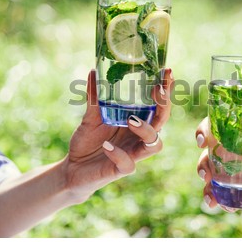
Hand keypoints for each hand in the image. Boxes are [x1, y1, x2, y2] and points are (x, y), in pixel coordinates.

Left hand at [64, 68, 173, 199]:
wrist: (74, 169)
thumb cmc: (88, 141)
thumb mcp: (90, 117)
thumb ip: (94, 97)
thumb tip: (94, 71)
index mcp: (138, 121)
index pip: (158, 105)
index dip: (165, 90)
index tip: (167, 71)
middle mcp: (139, 137)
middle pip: (162, 122)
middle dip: (164, 105)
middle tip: (158, 90)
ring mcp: (133, 153)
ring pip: (154, 145)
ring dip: (146, 131)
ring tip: (131, 120)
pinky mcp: (121, 170)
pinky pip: (128, 164)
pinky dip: (118, 154)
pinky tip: (106, 146)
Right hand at [195, 117, 241, 208]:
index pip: (217, 128)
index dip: (205, 130)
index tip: (203, 140)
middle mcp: (233, 153)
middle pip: (208, 154)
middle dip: (202, 164)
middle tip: (205, 175)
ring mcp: (232, 172)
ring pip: (211, 176)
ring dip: (206, 187)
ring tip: (211, 199)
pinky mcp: (236, 189)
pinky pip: (221, 194)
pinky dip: (218, 200)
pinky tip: (223, 206)